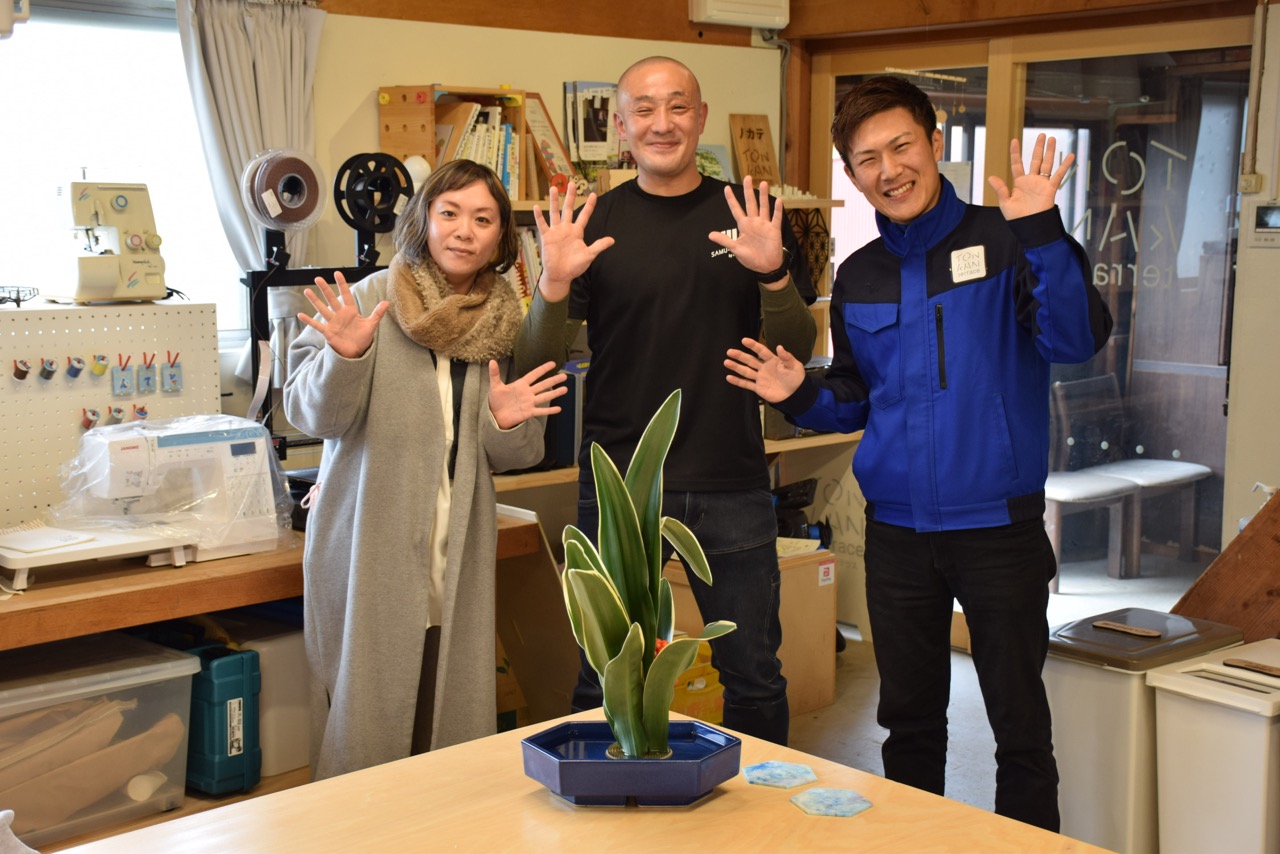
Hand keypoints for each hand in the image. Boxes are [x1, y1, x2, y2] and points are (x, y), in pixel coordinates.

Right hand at [298, 271, 387, 358]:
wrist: (356, 352)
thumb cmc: (363, 338)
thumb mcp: (371, 325)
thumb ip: (377, 313)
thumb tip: (387, 302)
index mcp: (350, 311)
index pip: (346, 295)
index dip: (342, 284)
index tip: (337, 273)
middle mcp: (340, 315)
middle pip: (332, 299)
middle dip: (325, 289)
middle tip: (318, 278)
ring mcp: (333, 323)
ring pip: (322, 309)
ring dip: (315, 301)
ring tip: (307, 291)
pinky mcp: (328, 332)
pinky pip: (317, 325)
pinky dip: (309, 320)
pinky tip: (301, 315)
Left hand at [488, 360, 567, 428]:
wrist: (495, 415)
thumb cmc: (496, 400)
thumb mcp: (495, 386)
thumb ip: (495, 374)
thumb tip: (492, 361)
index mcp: (521, 385)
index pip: (534, 375)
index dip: (543, 369)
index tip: (553, 363)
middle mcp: (528, 393)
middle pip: (543, 385)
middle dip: (553, 380)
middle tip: (564, 376)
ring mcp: (529, 403)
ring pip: (545, 396)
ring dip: (555, 393)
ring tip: (565, 389)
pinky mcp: (529, 413)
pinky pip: (541, 411)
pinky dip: (549, 410)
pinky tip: (559, 409)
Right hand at [533, 182, 614, 301]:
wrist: (560, 275)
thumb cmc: (574, 266)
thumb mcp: (589, 255)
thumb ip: (599, 246)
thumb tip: (612, 240)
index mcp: (577, 232)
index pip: (585, 215)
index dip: (589, 205)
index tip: (593, 194)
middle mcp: (566, 229)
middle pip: (569, 209)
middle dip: (571, 196)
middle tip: (572, 183)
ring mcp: (556, 232)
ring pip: (555, 213)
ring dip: (554, 201)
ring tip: (554, 188)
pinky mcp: (547, 237)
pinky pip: (542, 224)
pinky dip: (539, 216)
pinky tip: (537, 207)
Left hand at [708, 176, 786, 282]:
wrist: (766, 266)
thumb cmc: (751, 258)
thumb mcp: (736, 249)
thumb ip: (724, 240)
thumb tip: (710, 234)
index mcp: (744, 226)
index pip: (736, 210)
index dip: (731, 200)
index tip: (726, 188)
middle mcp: (754, 222)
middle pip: (750, 203)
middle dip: (748, 191)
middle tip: (747, 177)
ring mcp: (764, 225)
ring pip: (763, 207)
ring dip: (763, 196)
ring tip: (763, 183)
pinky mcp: (774, 230)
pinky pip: (776, 218)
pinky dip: (777, 209)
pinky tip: (778, 199)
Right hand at [725, 337, 804, 402]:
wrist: (796, 395)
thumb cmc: (797, 379)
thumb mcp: (795, 366)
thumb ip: (787, 357)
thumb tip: (779, 347)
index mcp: (773, 360)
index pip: (761, 351)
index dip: (753, 346)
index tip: (744, 340)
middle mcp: (764, 368)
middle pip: (750, 360)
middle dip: (740, 356)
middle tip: (730, 351)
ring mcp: (760, 378)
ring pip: (746, 371)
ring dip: (736, 367)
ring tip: (726, 362)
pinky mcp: (759, 388)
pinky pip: (746, 384)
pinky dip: (738, 381)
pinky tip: (729, 377)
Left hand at [987, 133, 1074, 220]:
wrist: (1030, 227)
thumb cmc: (1017, 217)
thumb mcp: (1005, 203)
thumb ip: (1000, 189)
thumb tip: (991, 177)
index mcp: (1019, 183)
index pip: (1017, 164)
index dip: (1016, 153)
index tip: (1014, 140)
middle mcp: (1031, 180)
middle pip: (1035, 160)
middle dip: (1038, 147)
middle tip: (1042, 135)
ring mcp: (1041, 183)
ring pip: (1047, 164)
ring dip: (1050, 152)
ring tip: (1052, 139)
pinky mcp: (1050, 188)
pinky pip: (1059, 175)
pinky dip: (1065, 166)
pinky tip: (1070, 156)